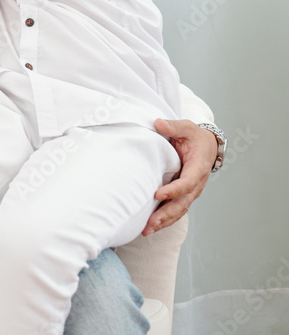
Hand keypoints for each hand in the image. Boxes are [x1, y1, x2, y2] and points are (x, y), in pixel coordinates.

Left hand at [142, 118, 217, 234]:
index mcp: (198, 168)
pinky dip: (164, 220)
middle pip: (182, 203)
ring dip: (163, 222)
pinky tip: (150, 228)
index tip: (157, 195)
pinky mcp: (184, 195)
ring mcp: (190, 192)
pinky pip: (175, 211)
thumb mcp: (186, 127)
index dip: (174, 190)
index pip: (187, 183)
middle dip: (166, 215)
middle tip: (149, 223)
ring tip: (146, 231)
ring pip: (179, 211)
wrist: (207, 146)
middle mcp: (196, 184)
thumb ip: (173, 126)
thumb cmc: (194, 137)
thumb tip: (158, 123)